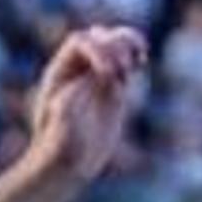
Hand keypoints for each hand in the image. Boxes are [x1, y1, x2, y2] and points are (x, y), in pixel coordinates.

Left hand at [19, 26, 148, 184]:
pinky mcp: (112, 89)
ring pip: (113, 45)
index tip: (108, 74)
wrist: (67, 164)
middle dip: (115, 43)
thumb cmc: (58, 150)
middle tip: (126, 67)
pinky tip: (143, 60)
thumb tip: (82, 86)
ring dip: (128, 43)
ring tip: (140, 56)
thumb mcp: (61, 130)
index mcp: (60, 73)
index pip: (79, 43)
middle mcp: (77, 70)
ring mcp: (95, 78)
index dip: (98, 50)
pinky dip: (135, 56)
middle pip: (97, 37)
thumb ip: (70, 107)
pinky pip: (124, 63)